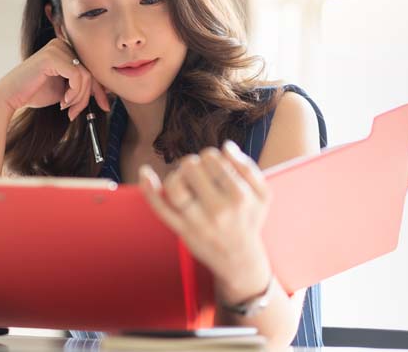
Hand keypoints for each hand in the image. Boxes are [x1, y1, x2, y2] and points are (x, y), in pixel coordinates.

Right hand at [0, 38, 109, 120]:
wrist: (10, 97)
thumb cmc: (34, 93)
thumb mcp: (65, 90)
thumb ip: (82, 86)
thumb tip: (108, 92)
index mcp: (65, 49)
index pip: (90, 68)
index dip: (99, 89)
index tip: (105, 106)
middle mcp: (61, 44)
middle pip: (89, 71)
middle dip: (87, 96)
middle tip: (75, 112)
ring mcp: (56, 48)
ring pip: (85, 75)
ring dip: (79, 97)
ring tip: (67, 108)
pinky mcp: (52, 56)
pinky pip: (76, 76)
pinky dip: (74, 92)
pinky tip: (63, 101)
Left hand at [137, 140, 271, 290]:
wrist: (240, 260)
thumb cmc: (249, 220)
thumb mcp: (262, 195)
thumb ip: (247, 167)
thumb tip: (226, 146)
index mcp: (239, 196)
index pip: (212, 159)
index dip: (209, 156)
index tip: (213, 166)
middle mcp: (218, 210)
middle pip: (190, 167)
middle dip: (192, 164)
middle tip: (199, 174)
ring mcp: (197, 221)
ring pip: (174, 184)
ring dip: (176, 175)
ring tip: (185, 180)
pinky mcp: (182, 230)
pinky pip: (160, 208)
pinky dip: (149, 189)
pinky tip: (145, 172)